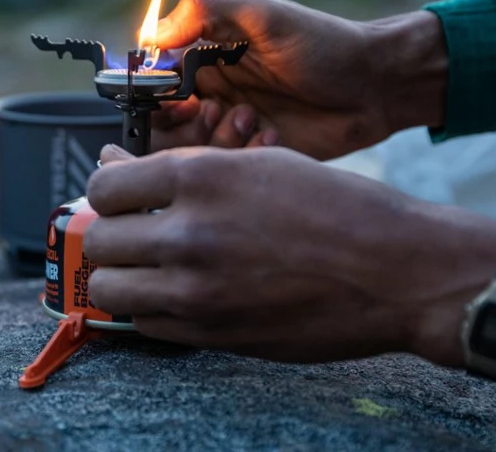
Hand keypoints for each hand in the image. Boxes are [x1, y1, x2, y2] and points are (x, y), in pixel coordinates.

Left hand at [84, 144, 495, 366]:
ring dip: (121, 275)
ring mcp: (197, 289)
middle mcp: (189, 233)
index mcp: (200, 177)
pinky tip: (178, 293)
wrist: (396, 271)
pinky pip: (145, 324)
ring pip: (108, 288)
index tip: (122, 194)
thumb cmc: (336, 207)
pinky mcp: (212, 333)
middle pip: (99, 238)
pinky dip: (150, 309)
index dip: (108, 188)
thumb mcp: (261, 163)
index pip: (104, 185)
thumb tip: (116, 164)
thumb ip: (184, 168)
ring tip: (150, 266)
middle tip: (137, 231)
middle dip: (112, 232)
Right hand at [152, 0, 448, 159]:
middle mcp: (216, 96)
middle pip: (167, 125)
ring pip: (195, 152)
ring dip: (216, 139)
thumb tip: (150, 35)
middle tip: (213, 112)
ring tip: (251, 119)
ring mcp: (236, 130)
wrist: (380, 85)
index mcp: (210, 60)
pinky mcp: (258, 160)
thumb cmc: (326, 43)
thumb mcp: (265, 16)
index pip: (158, 83)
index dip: (157, 95)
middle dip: (182, 124)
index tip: (177, 97)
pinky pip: (231, 170)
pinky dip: (245, 156)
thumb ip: (205, 13)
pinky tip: (274, 137)